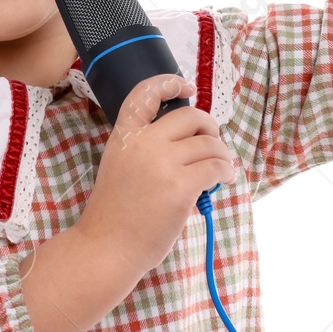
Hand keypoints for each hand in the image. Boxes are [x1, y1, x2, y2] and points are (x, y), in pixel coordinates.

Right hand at [78, 74, 238, 272]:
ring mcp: (163, 164)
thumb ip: (145, 149)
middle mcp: (143, 143)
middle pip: (191, 117)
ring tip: (221, 168)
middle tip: (213, 143)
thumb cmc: (114, 216)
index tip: (185, 86)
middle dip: (209, 127)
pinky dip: (226, 171)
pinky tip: (224, 179)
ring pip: (209, 143)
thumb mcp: (118, 167)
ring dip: (222, 154)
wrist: (106, 248)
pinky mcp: (181, 187)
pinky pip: (216, 167)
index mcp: (123, 136)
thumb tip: (188, 142)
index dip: (167, 83)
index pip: (144, 94)